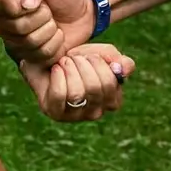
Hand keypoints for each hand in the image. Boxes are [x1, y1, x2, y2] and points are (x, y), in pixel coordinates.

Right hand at [0, 0, 96, 64]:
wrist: (83, 11)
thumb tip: (25, 5)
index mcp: (4, 5)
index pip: (8, 9)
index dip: (29, 6)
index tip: (40, 1)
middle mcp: (6, 27)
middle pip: (19, 28)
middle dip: (43, 17)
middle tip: (50, 12)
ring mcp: (18, 46)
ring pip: (30, 43)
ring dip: (50, 31)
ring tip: (54, 23)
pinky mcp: (33, 59)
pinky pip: (42, 57)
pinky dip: (56, 45)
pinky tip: (57, 37)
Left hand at [18, 43, 133, 122]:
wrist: (48, 60)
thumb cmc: (78, 60)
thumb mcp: (102, 54)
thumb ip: (119, 60)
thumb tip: (122, 70)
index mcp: (112, 100)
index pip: (112, 85)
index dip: (100, 64)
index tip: (90, 56)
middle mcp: (96, 112)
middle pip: (95, 88)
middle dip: (83, 65)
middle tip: (75, 58)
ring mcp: (75, 116)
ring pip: (77, 93)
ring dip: (69, 69)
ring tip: (64, 62)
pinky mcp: (56, 113)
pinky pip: (60, 95)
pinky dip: (58, 77)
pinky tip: (56, 69)